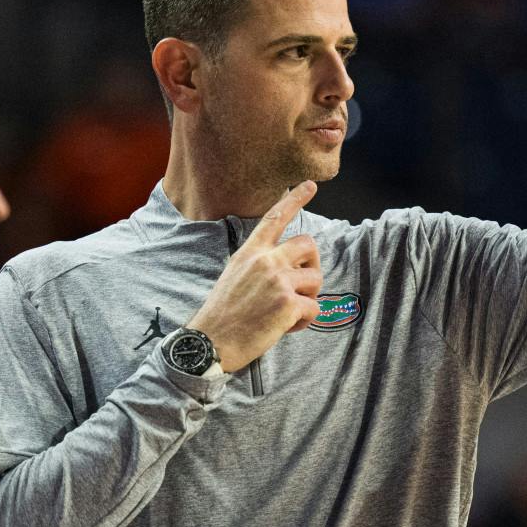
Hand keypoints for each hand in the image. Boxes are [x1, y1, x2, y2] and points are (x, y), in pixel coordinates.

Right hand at [187, 181, 321, 372]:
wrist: (210, 342)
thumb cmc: (222, 314)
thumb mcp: (234, 276)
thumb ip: (258, 265)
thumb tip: (285, 267)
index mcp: (250, 253)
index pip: (275, 218)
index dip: (295, 199)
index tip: (310, 184)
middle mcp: (266, 261)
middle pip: (308, 245)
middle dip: (313, 264)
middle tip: (303, 285)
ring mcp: (278, 281)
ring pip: (315, 279)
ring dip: (309, 298)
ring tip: (288, 313)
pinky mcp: (288, 304)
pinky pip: (314, 308)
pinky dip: (305, 321)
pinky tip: (286, 327)